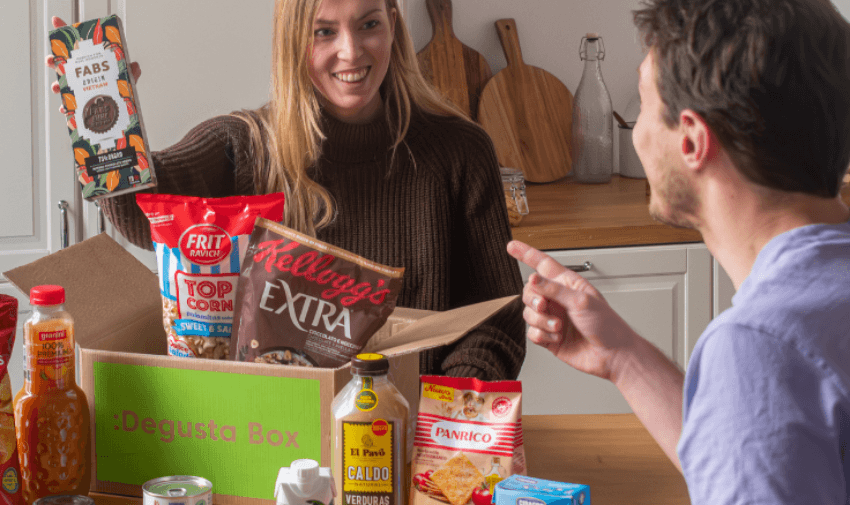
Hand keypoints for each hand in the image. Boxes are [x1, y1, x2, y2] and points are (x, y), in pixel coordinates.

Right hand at [46, 16, 140, 112]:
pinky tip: (65, 109)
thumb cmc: (119, 89)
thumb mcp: (125, 78)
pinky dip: (66, 108)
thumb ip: (129, 71)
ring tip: (57, 87)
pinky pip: (69, 106)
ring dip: (56, 85)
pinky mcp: (79, 105)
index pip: (75, 45)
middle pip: (60, 64)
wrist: (120, 110)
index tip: (56, 21)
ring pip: (61, 84)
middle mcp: (80, 74)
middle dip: (52, 61)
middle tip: (50, 60)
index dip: (65, 30)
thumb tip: (135, 66)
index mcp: (89, 63)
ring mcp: (77, 89)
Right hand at [506, 240, 639, 381]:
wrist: (612, 355)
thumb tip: (533, 279)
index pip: (543, 264)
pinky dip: (542, 335)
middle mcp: (558, 300)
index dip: (526, 254)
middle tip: (544, 306)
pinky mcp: (549, 337)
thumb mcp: (581, 301)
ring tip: (558, 326)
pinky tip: (556, 337)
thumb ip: (554, 289)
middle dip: (533, 299)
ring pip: (529, 314)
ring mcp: (553, 318)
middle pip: (530, 291)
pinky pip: (532, 333)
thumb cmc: (606, 325)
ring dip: (541, 321)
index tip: (511, 246)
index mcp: (568, 284)